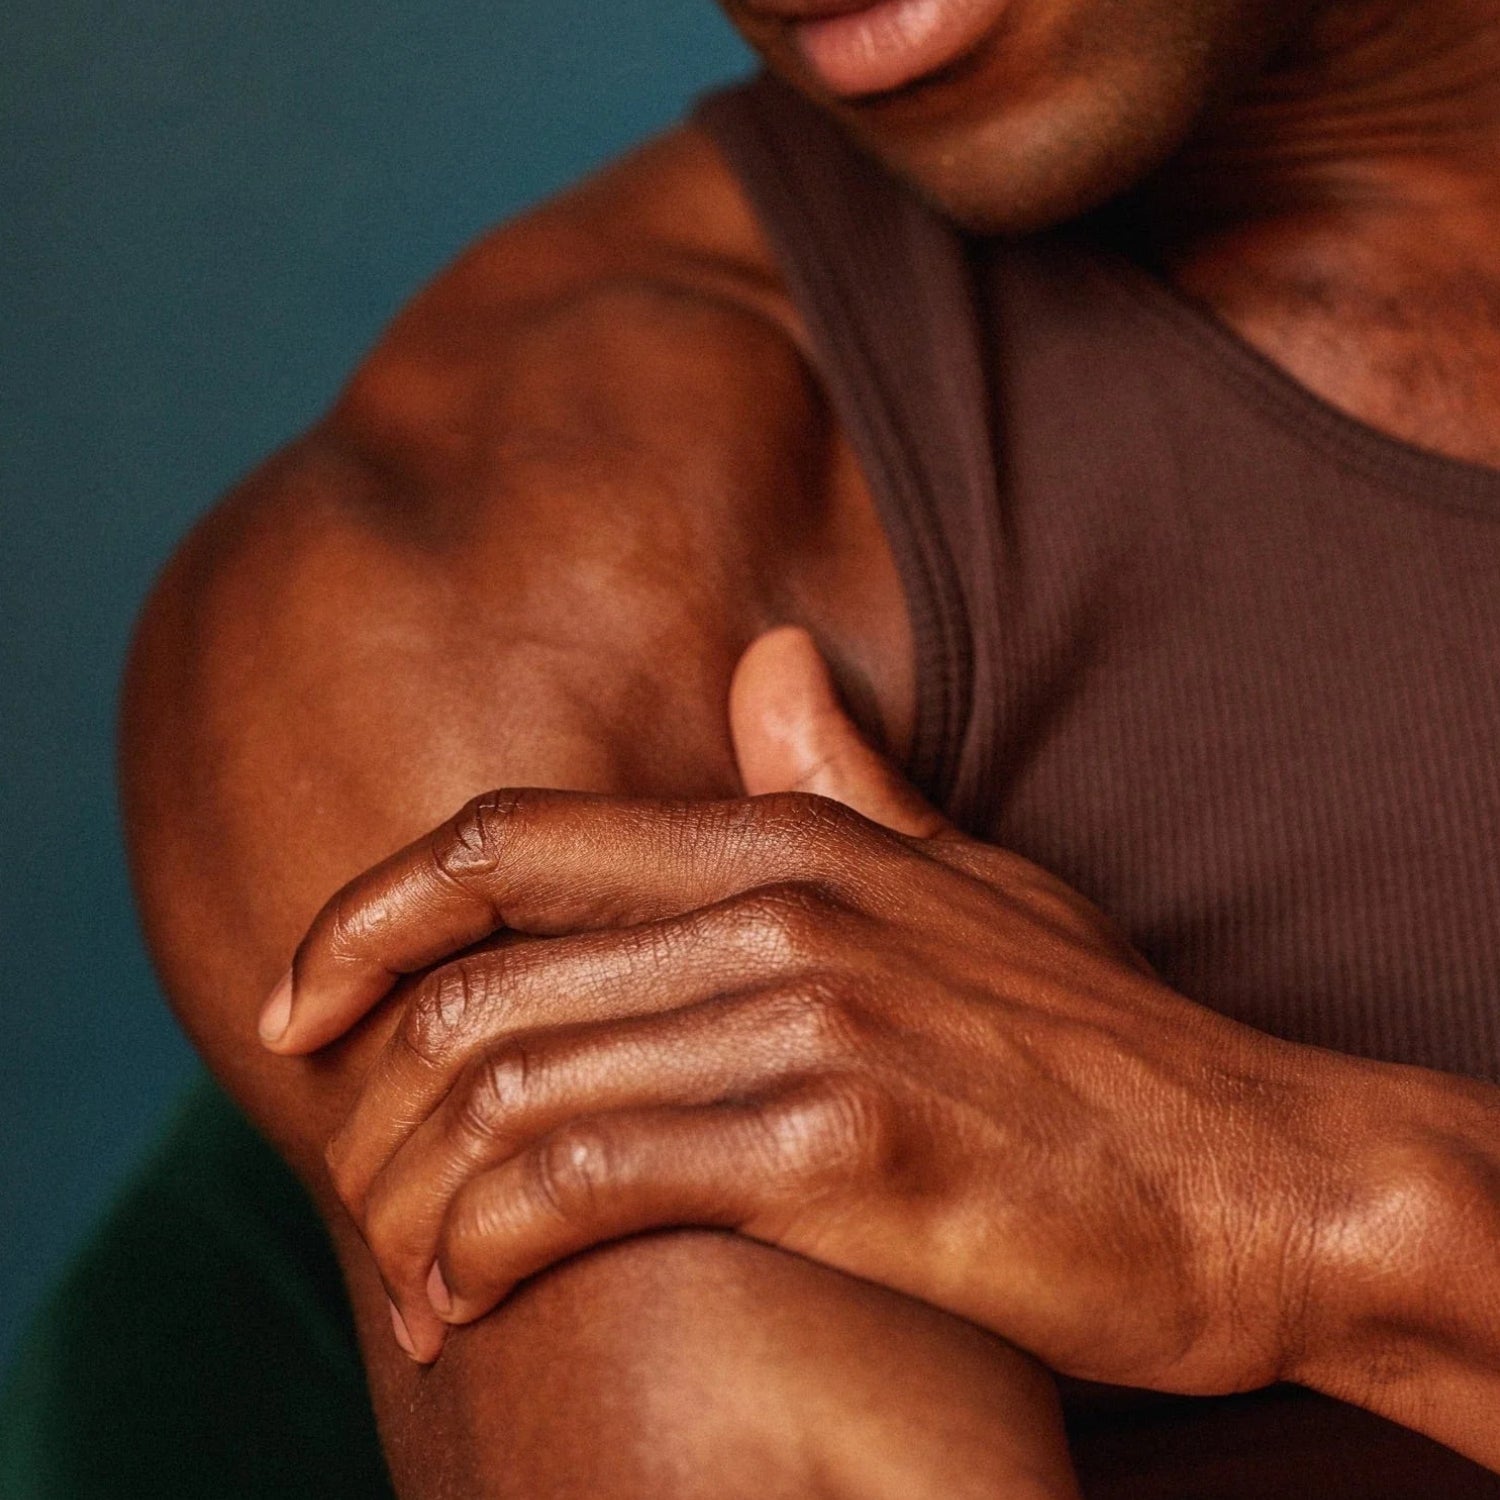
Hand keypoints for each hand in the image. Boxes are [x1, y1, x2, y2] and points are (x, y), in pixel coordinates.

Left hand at [268, 628, 1333, 1396]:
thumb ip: (851, 784)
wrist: (1263, 1174)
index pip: (507, 844)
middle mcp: (782, 907)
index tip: (302, 1003)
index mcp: (791, 842)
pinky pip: (591, 1177)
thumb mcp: (976, 883)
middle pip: (479, 979)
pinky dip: (492, 1242)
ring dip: (418, 1192)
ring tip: (409, 1269)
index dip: (370, 915)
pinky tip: (469, 1292)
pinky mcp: (846, 1143)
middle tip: (350, 1178)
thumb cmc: (1105, 1047)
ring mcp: (812, 1018)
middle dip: (371, 1093)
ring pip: (514, 1087)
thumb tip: (770, 667)